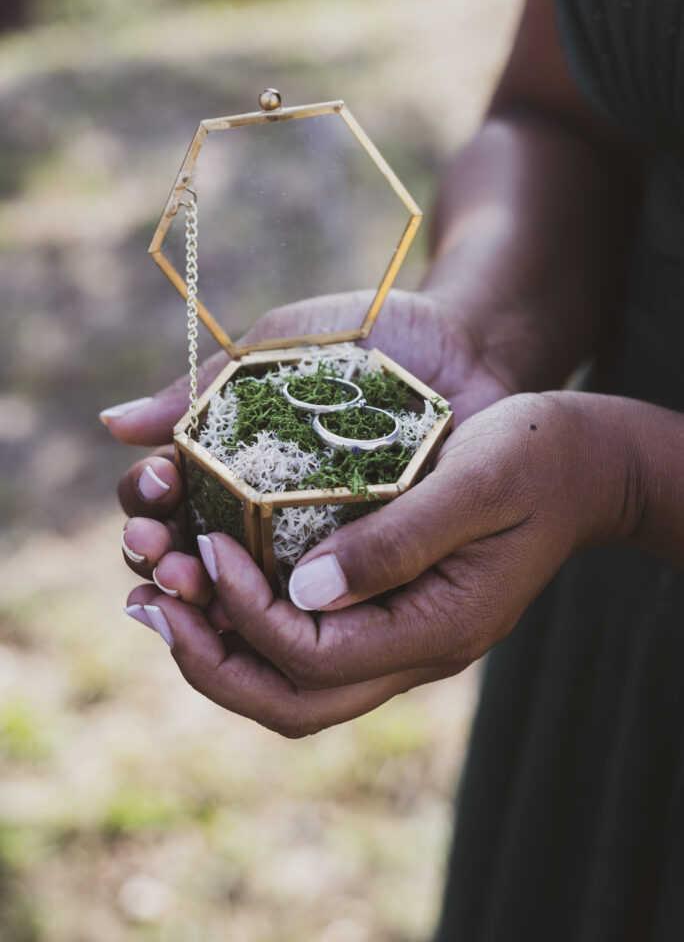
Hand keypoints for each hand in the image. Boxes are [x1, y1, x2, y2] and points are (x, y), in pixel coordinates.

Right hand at [106, 287, 513, 591]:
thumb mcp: (275, 351)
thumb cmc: (358, 339)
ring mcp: (306, 542)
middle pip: (187, 554)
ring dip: (206, 600)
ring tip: (195, 586)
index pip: (162, 500)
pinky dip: (276, 617)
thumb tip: (113, 423)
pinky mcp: (358, 564)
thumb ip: (200, 388)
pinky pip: (312, 605)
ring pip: (238, 592)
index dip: (144, 504)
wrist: (455, 343)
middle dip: (163, 559)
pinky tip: (259, 614)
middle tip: (164, 555)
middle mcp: (255, 511)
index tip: (155, 488)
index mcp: (223, 462)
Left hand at [115, 389, 642, 734]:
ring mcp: (401, 635)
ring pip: (291, 684)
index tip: (204, 542)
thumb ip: (398, 538)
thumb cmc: (538, 456)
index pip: (315, 657)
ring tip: (151, 593)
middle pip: (291, 701)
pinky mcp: (387, 609)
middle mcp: (414, 649)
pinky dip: (245, 620)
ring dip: (215, 646)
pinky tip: (208, 576)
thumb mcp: (479, 479)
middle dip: (208, 659)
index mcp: (439, 627)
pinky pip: (304, 643)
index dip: (245, 610)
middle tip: (146, 604)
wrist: (583, 463)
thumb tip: (298, 590)